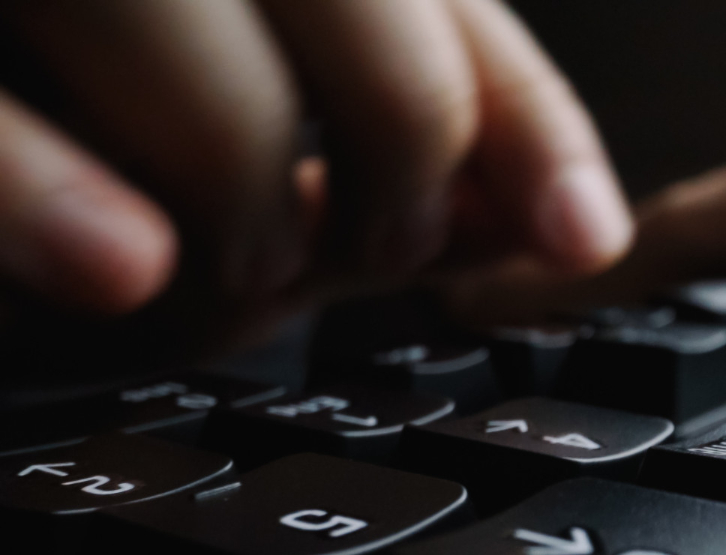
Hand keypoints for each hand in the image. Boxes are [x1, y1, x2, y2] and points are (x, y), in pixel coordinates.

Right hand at [0, 0, 631, 320]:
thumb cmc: (72, 47)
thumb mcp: (223, 38)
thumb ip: (360, 98)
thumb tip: (517, 207)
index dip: (530, 127)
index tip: (580, 235)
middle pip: (363, 14)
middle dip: (398, 163)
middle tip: (362, 248)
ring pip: (190, 47)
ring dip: (246, 190)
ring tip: (206, 263)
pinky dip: (40, 194)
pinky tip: (126, 267)